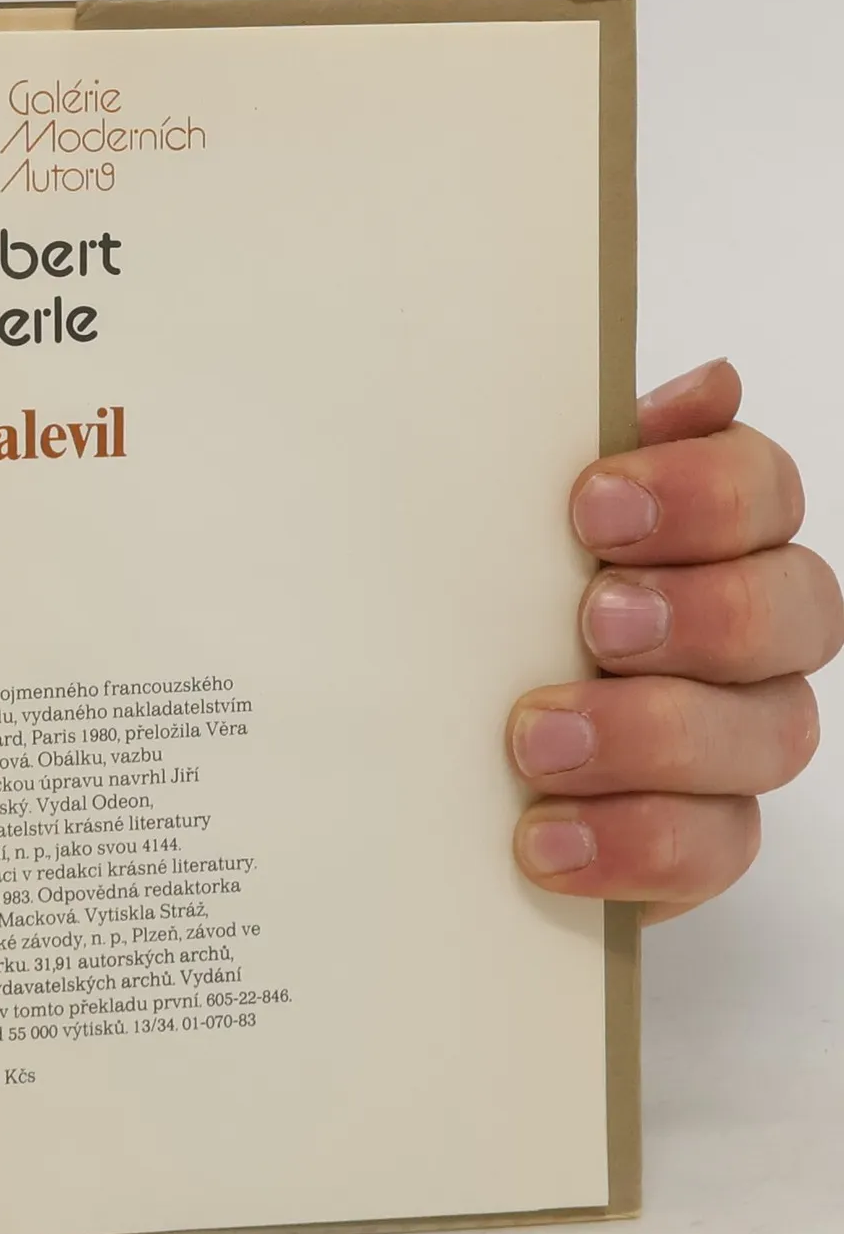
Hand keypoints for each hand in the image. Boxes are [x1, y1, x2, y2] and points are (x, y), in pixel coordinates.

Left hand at [509, 359, 841, 921]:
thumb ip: (563, 461)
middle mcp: (746, 636)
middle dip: (700, 612)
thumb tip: (704, 386)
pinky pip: (711, 847)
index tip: (591, 505)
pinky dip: (630, 843)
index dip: (702, 491)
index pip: (759, 490)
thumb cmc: (480, 628)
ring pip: (766, 735)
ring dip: (654, 734)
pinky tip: (542, 838)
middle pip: (795, 610)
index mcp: (704, 542)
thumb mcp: (488, 541)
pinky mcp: (698, 841)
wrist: (438, 778)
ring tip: (536, 741)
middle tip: (595, 621)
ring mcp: (733, 743)